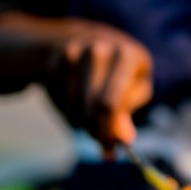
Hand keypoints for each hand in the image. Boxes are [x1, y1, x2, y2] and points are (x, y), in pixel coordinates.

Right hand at [42, 20, 152, 158]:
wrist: (87, 39)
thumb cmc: (119, 71)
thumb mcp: (135, 86)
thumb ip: (128, 112)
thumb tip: (123, 139)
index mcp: (128, 56)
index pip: (111, 105)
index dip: (108, 132)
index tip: (109, 150)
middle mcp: (100, 50)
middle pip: (90, 109)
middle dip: (95, 130)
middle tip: (100, 140)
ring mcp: (74, 52)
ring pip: (73, 107)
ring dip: (81, 122)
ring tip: (92, 117)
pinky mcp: (55, 59)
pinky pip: (59, 99)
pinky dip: (67, 110)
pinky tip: (76, 101)